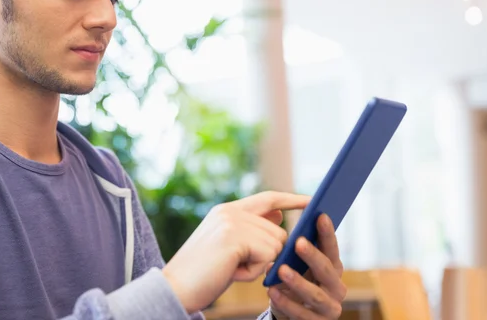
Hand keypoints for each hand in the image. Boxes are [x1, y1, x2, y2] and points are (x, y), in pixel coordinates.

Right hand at [162, 191, 310, 313]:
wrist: (175, 288)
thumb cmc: (203, 273)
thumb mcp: (228, 247)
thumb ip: (251, 230)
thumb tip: (279, 219)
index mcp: (227, 210)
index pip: (268, 198)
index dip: (291, 200)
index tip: (311, 201)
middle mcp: (230, 211)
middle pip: (277, 231)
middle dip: (266, 255)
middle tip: (236, 266)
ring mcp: (232, 222)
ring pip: (275, 245)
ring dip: (258, 265)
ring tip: (231, 268)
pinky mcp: (235, 237)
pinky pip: (267, 256)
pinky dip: (253, 272)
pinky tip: (232, 272)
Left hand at [268, 214, 346, 319]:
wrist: (293, 314)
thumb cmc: (295, 281)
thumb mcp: (297, 265)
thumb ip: (295, 248)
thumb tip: (280, 217)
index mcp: (334, 268)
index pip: (332, 248)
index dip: (327, 233)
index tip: (320, 215)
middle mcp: (337, 287)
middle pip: (327, 270)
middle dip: (312, 255)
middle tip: (297, 242)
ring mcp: (330, 308)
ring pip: (316, 295)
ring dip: (298, 281)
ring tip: (280, 269)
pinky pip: (301, 314)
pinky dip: (286, 302)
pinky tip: (272, 291)